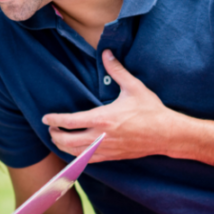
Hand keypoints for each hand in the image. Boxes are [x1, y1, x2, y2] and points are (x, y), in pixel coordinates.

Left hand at [42, 50, 180, 162]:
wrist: (167, 134)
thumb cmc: (151, 111)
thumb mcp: (134, 87)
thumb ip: (117, 70)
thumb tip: (106, 53)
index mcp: (102, 119)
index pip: (70, 121)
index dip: (54, 120)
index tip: (45, 118)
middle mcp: (101, 136)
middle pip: (68, 140)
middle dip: (55, 135)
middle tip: (50, 129)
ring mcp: (106, 149)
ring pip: (76, 153)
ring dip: (63, 147)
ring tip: (58, 139)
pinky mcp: (112, 156)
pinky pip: (88, 160)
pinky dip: (77, 156)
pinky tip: (74, 151)